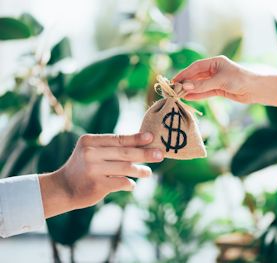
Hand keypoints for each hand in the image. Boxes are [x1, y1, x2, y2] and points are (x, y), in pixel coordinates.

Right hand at [39, 132, 162, 217]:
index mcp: (90, 141)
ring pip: (126, 168)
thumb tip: (141, 144)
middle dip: (145, 154)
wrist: (62, 188)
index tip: (152, 137)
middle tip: (160, 155)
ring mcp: (93, 169)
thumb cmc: (82, 168)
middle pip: (125, 152)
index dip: (136, 138)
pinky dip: (129, 183)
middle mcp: (90, 153)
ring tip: (148, 172)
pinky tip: (132, 184)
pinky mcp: (97, 185)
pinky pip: (121, 182)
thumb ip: (111, 148)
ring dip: (140, 170)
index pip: (118, 138)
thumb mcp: (91, 152)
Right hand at [173, 56, 276, 106]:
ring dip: (190, 90)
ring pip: (199, 85)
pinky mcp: (219, 90)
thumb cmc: (240, 79)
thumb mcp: (220, 81)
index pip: (195, 67)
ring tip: (179, 95)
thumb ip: (202, 85)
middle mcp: (214, 70)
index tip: (174, 80)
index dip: (184, 74)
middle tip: (174, 90)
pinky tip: (189, 97)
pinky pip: (205, 92)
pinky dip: (197, 95)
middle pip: (196, 76)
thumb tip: (185, 86)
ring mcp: (216, 80)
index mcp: (214, 62)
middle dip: (185, 83)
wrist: (256, 89)